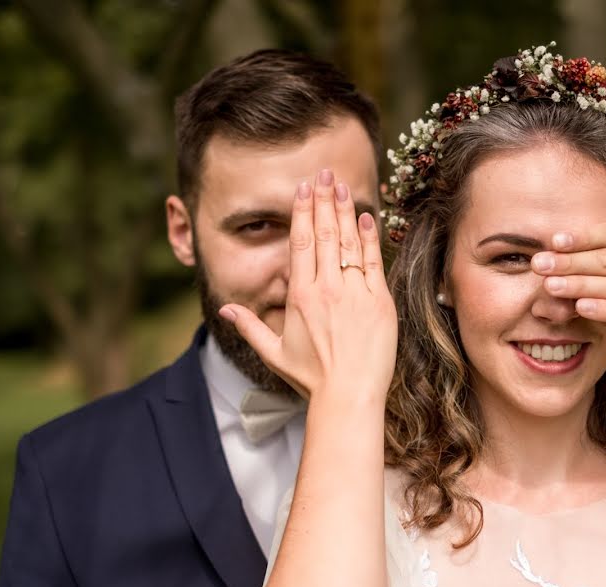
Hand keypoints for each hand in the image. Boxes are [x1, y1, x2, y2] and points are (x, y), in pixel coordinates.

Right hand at [219, 170, 397, 400]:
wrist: (349, 395)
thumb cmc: (311, 378)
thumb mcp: (273, 353)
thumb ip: (249, 327)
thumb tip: (225, 310)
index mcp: (301, 296)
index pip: (300, 242)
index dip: (302, 211)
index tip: (304, 189)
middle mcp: (327, 288)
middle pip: (324, 233)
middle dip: (323, 200)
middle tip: (324, 173)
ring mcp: (355, 293)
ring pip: (349, 242)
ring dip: (345, 210)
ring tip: (341, 185)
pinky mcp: (379, 302)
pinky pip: (374, 261)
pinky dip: (370, 237)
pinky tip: (366, 216)